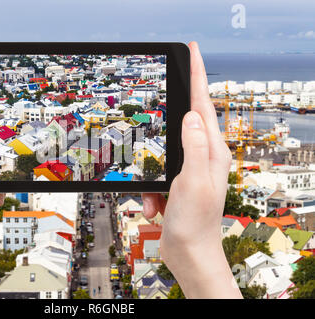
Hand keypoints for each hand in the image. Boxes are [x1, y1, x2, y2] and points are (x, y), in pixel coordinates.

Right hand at [142, 42, 241, 297]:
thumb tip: (191, 115)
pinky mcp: (175, 183)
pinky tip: (154, 208)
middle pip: (182, 125)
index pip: (203, 105)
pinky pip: (154, 176)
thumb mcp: (192, 181)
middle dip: (164, 125)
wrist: (188, 254)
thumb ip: (193, 146)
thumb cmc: (195, 223)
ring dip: (152, 177)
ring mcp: (188, 170)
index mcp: (212, 152)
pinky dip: (149, 192)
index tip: (192, 52)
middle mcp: (203, 157)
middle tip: (157, 118)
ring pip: (161, 154)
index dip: (197, 76)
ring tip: (156, 201)